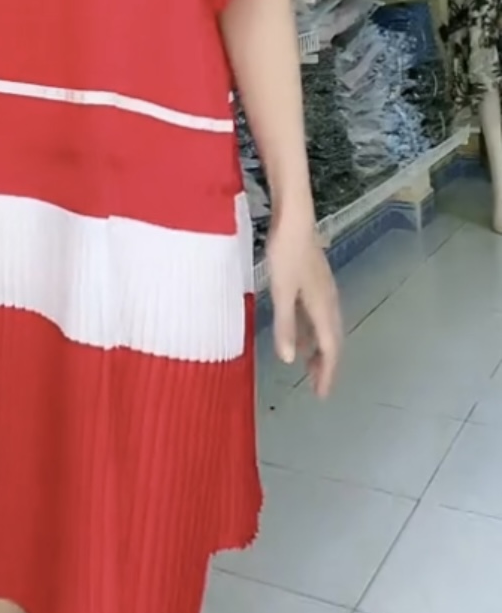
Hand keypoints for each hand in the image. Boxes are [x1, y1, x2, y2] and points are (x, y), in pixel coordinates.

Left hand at [266, 215, 341, 397]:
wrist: (294, 218)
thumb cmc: (286, 253)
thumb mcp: (281, 291)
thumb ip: (285, 325)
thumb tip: (288, 359)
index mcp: (323, 306)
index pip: (330, 348)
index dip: (327, 373)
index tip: (322, 394)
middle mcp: (328, 300)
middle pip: (332, 339)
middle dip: (326, 364)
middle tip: (316, 384)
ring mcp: (323, 289)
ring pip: (325, 327)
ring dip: (318, 347)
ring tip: (306, 364)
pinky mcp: (314, 279)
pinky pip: (316, 314)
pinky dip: (310, 330)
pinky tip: (297, 331)